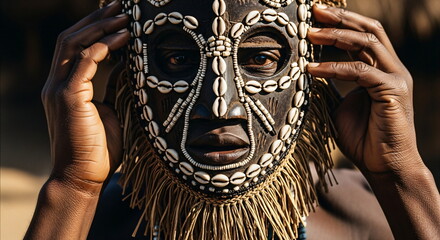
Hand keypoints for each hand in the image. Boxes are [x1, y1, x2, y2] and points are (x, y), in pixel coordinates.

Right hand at [41, 1, 128, 191]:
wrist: (83, 177)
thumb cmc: (99, 149)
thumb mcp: (110, 111)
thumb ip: (113, 88)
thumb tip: (129, 68)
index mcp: (66, 86)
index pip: (75, 46)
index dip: (94, 27)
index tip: (117, 15)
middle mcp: (57, 83)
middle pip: (72, 38)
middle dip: (97, 19)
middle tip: (121, 5)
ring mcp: (59, 89)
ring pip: (74, 44)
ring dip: (101, 27)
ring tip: (125, 15)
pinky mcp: (68, 98)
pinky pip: (85, 62)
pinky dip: (104, 46)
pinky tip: (123, 37)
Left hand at [307, 4, 420, 173]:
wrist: (384, 166)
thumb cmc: (362, 138)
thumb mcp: (339, 106)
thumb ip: (329, 87)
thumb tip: (306, 70)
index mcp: (380, 70)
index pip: (362, 36)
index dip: (339, 24)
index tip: (313, 17)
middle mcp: (391, 69)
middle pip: (369, 30)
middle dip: (340, 18)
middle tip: (313, 11)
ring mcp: (395, 78)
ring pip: (368, 43)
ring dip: (336, 35)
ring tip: (309, 33)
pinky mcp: (393, 91)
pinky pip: (361, 71)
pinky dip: (334, 67)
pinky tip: (313, 69)